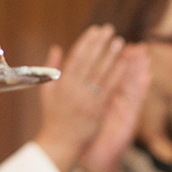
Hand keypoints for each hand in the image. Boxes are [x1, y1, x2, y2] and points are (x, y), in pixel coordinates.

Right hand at [35, 26, 129, 171]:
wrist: (61, 142)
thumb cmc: (53, 116)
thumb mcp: (46, 91)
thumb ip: (51, 68)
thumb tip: (56, 47)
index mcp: (61, 84)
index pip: (76, 58)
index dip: (86, 42)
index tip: (94, 30)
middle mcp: (74, 90)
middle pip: (90, 62)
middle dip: (100, 44)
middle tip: (109, 29)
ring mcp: (87, 100)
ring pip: (101, 73)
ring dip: (111, 56)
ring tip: (119, 41)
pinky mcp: (98, 110)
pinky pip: (110, 89)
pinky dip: (117, 75)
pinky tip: (125, 64)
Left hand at [79, 48, 151, 171]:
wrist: (94, 158)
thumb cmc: (88, 134)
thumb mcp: (83, 111)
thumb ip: (80, 91)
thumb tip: (75, 74)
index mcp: (102, 95)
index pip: (108, 72)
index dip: (112, 58)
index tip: (115, 45)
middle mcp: (115, 99)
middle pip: (124, 76)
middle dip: (130, 60)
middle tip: (135, 44)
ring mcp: (123, 108)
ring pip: (133, 85)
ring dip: (140, 69)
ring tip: (144, 54)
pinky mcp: (129, 118)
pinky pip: (137, 101)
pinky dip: (143, 88)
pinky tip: (148, 76)